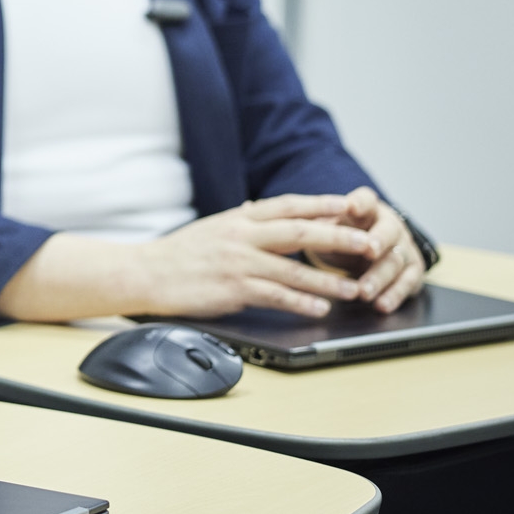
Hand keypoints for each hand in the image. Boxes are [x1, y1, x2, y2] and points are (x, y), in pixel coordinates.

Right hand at [134, 193, 385, 318]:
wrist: (145, 273)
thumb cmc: (177, 253)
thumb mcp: (210, 227)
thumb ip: (237, 220)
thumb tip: (253, 207)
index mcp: (239, 219)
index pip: (288, 206)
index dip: (321, 204)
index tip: (349, 204)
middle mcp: (242, 236)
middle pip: (300, 232)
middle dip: (338, 238)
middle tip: (369, 243)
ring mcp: (239, 263)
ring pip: (294, 269)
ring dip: (328, 280)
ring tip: (355, 288)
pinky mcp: (233, 289)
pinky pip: (275, 296)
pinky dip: (300, 302)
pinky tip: (319, 309)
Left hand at [316, 186, 427, 313]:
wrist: (365, 249)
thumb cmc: (340, 235)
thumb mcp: (327, 226)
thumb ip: (317, 225)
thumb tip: (298, 229)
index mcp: (367, 209)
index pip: (366, 200)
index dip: (359, 203)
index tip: (351, 207)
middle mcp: (390, 226)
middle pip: (388, 231)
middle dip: (378, 241)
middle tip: (369, 251)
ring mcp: (403, 248)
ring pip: (396, 260)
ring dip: (380, 277)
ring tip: (364, 292)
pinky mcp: (412, 271)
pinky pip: (407, 283)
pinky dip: (395, 295)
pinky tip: (381, 305)